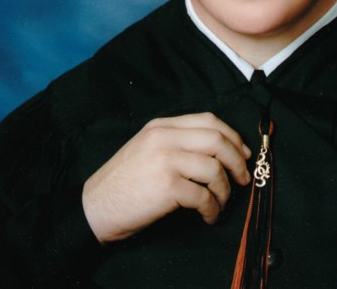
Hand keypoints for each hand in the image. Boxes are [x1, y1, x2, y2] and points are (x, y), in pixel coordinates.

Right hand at [82, 112, 250, 242]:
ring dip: (225, 190)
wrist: (94, 207)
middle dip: (237, 160)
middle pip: (217, 140)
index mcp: (161, 125)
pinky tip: (209, 216)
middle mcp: (164, 137)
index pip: (208, 120)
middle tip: (243, 179)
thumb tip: (218, 151)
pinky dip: (212, 208)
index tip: (243, 153)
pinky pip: (204, 195)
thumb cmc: (123, 182)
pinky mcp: (167, 187)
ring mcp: (166, 160)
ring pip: (214, 168)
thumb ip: (176, 141)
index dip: (232, 136)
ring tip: (221, 203)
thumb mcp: (146, 147)